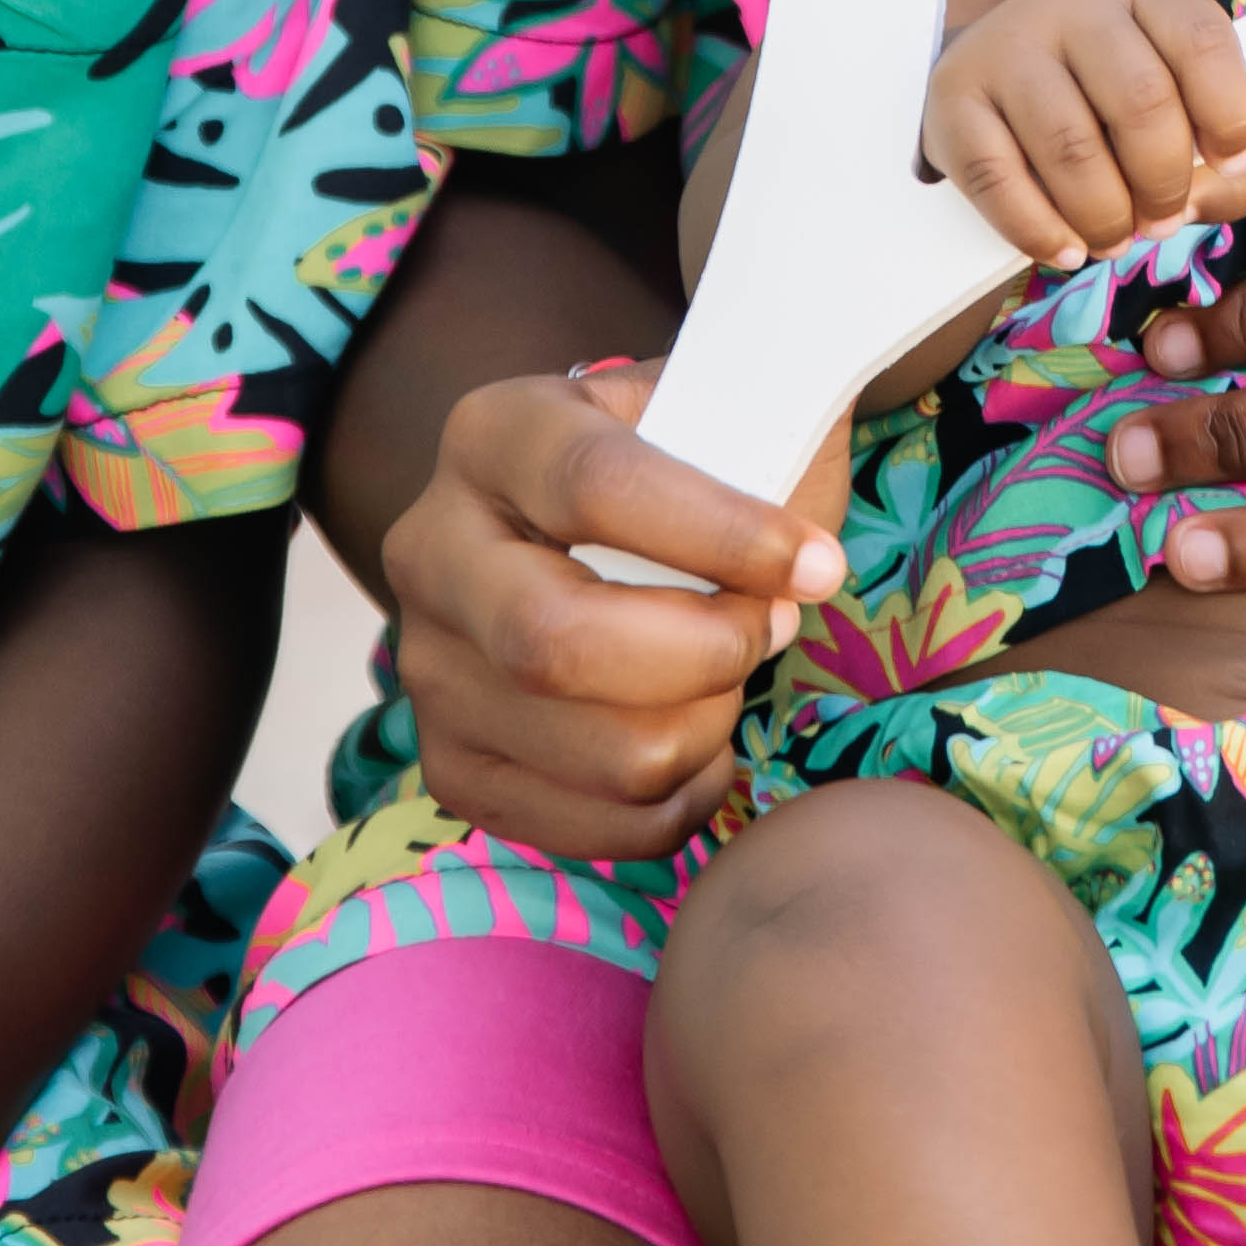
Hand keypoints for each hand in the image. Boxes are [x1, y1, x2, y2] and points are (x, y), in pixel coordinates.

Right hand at [380, 348, 830, 860]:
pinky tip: (697, 741)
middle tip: (772, 629)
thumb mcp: (716, 417)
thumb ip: (763, 458)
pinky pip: (593, 828)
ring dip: (705, 729)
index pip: (598, 487)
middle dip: (703, 654)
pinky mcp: (454, 766)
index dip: (724, 536)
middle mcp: (430, 549)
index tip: (818, 566)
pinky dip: (679, 801)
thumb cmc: (681, 468)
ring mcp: (427, 668)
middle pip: (555, 642)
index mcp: (494, 435)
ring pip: (598, 752)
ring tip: (728, 680)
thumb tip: (799, 573)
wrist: (591, 522)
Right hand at [929, 0, 1245, 264]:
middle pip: (1142, 101)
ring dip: (1105, 216)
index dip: (1229, 113)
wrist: (994, 73)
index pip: (1202, 41)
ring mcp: (1006, 44)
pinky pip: (999, 180)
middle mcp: (1072, 4)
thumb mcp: (1170, 103)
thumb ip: (1216, 164)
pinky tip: (1065, 248)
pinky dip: (1040, 230)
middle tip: (1159, 221)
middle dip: (1163, 183)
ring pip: (1072, 148)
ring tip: (1113, 240)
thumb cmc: (1100, 101)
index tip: (1229, 163)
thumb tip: (1198, 203)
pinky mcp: (954, 95)